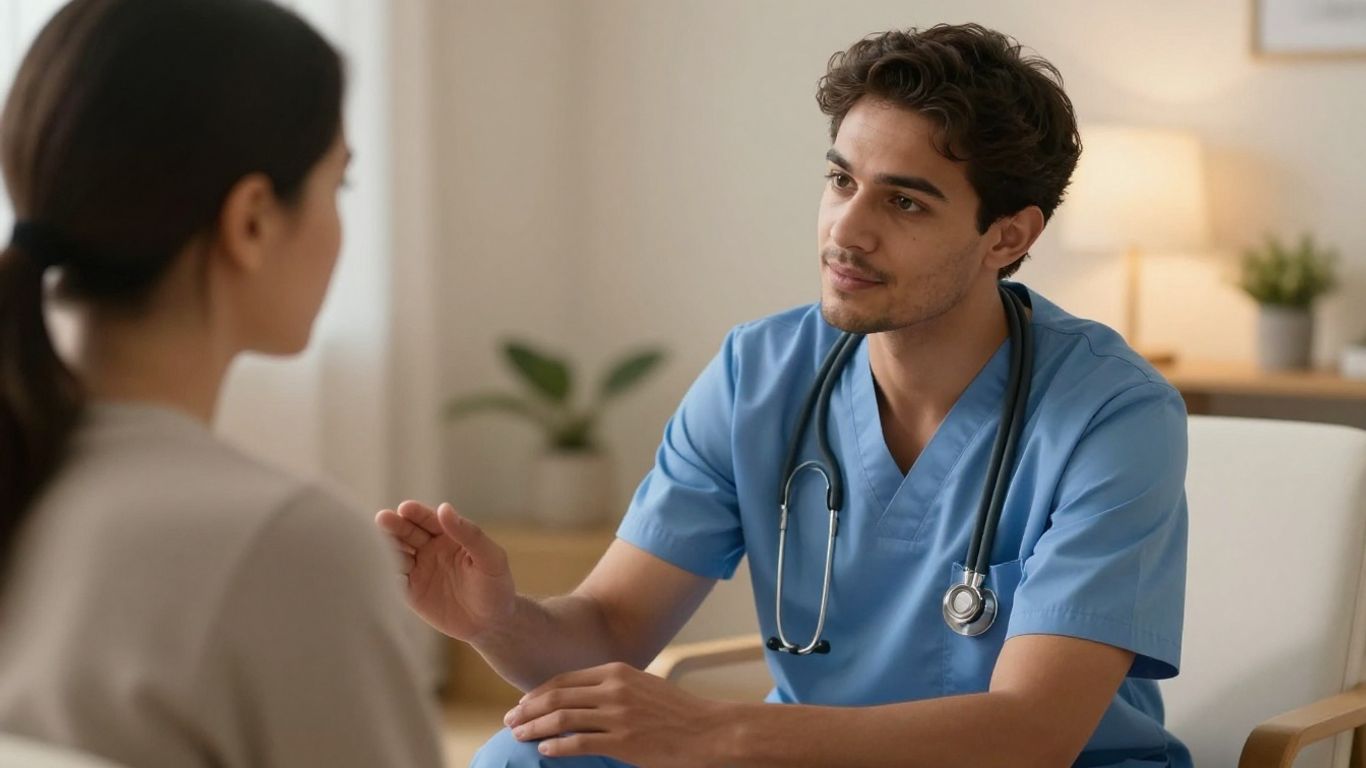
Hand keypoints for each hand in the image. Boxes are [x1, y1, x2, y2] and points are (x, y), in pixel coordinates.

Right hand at [374, 501, 515, 642]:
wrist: (492, 624)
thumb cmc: (497, 586)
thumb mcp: (491, 558)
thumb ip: (470, 534)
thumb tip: (444, 508)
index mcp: (449, 535)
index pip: (429, 519)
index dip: (416, 513)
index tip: (405, 508)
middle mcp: (429, 548)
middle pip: (407, 532)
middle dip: (395, 525)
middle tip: (383, 519)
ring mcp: (418, 569)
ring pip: (397, 553)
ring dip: (385, 547)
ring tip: (374, 544)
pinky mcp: (410, 591)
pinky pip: (394, 579)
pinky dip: (383, 572)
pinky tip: (375, 568)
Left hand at [503, 662, 729, 766]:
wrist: (708, 730)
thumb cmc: (676, 712)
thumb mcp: (643, 687)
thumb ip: (613, 687)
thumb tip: (581, 697)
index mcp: (617, 671)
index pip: (564, 680)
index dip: (537, 693)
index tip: (521, 705)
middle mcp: (614, 689)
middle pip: (556, 697)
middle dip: (527, 710)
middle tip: (509, 722)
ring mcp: (618, 715)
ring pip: (562, 718)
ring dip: (534, 727)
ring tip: (518, 736)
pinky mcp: (624, 741)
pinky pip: (579, 743)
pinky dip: (556, 746)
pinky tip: (544, 749)